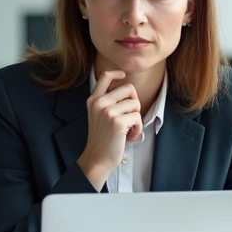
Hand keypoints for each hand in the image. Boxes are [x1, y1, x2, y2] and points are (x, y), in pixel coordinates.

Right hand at [77, 70, 141, 188]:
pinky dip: (137, 128)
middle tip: (130, 116)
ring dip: (136, 118)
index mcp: (94, 100)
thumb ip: (107, 102)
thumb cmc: (102, 138)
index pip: (104, 76)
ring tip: (128, 129)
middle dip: (134, 102)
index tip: (123, 75)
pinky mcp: (117, 122)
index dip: (116, 73)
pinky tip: (129, 136)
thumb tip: (128, 91)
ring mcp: (107, 111)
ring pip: (135, 104)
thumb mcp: (98, 116)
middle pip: (128, 88)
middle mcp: (99, 103)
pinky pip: (137, 117)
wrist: (97, 158)